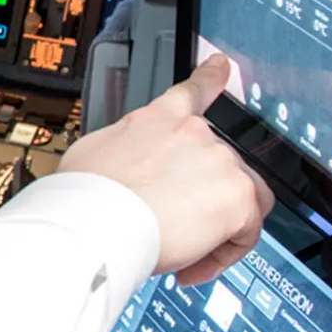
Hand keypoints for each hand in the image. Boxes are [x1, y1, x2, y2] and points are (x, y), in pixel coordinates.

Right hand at [58, 54, 273, 284]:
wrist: (96, 220)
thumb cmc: (85, 194)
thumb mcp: (95, 151)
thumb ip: (125, 150)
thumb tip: (124, 167)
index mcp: (158, 118)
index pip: (193, 90)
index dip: (212, 76)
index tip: (222, 66)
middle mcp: (194, 133)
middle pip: (220, 165)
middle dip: (203, 200)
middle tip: (175, 228)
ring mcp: (220, 162)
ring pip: (240, 199)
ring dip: (217, 228)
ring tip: (183, 251)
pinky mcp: (237, 197)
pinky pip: (247, 232)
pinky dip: (223, 254)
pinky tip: (196, 266)